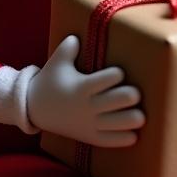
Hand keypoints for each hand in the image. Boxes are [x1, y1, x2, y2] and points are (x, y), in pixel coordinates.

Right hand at [27, 34, 144, 147]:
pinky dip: (121, 140)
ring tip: (141, 117)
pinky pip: (107, 140)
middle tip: (136, 94)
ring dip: (130, 120)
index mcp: (81, 87)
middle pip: (113, 101)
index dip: (116, 75)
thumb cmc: (50, 82)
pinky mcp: (88, 136)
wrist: (35, 109)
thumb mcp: (57, 62)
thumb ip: (68, 48)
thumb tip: (76, 36)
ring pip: (114, 123)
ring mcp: (88, 123)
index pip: (104, 80)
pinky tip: (134, 137)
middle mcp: (86, 106)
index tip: (121, 73)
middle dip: (128, 97)